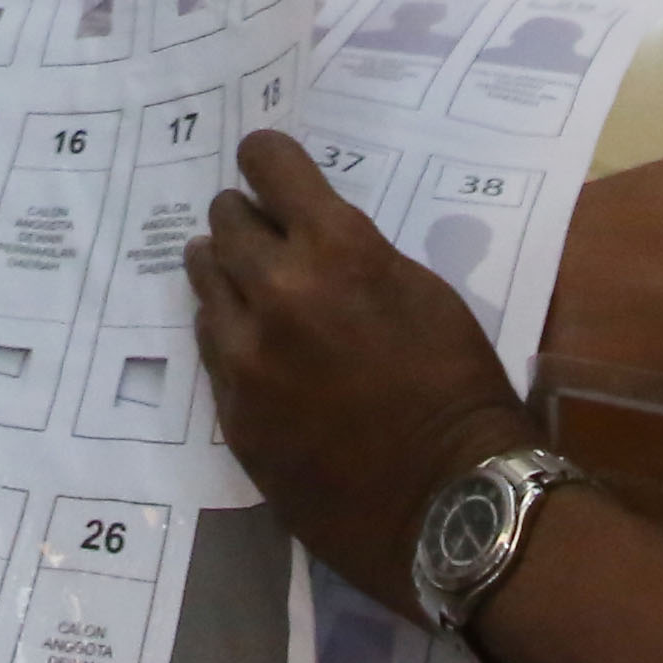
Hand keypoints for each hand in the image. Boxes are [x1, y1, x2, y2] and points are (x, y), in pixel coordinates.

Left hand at [186, 132, 535, 611]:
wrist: (450, 502)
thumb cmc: (458, 389)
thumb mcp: (422, 292)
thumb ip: (353, 254)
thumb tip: (306, 234)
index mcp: (337, 250)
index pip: (267, 163)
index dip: (268, 161)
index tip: (269, 168)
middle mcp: (276, 291)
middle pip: (225, 219)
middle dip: (249, 220)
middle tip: (268, 238)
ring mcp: (245, 354)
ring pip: (204, 277)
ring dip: (227, 274)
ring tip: (253, 290)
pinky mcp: (229, 408)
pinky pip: (208, 344)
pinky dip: (229, 334)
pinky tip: (257, 348)